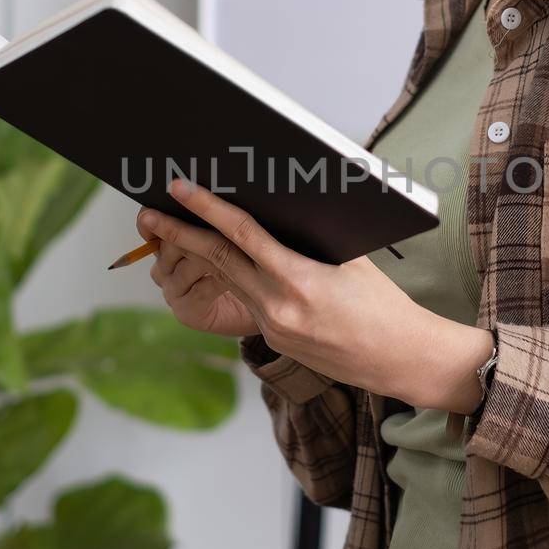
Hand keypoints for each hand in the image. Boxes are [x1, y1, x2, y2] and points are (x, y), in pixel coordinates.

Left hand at [136, 179, 433, 400]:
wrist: (399, 358)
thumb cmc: (384, 304)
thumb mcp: (351, 259)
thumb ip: (309, 238)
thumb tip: (278, 210)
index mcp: (298, 280)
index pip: (241, 236)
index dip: (206, 209)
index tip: (180, 190)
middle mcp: (277, 307)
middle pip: (218, 261)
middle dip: (179, 235)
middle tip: (149, 214)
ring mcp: (272, 327)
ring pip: (228, 280)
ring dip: (198, 256)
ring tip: (171, 233)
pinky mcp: (274, 339)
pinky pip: (248, 300)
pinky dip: (235, 277)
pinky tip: (224, 262)